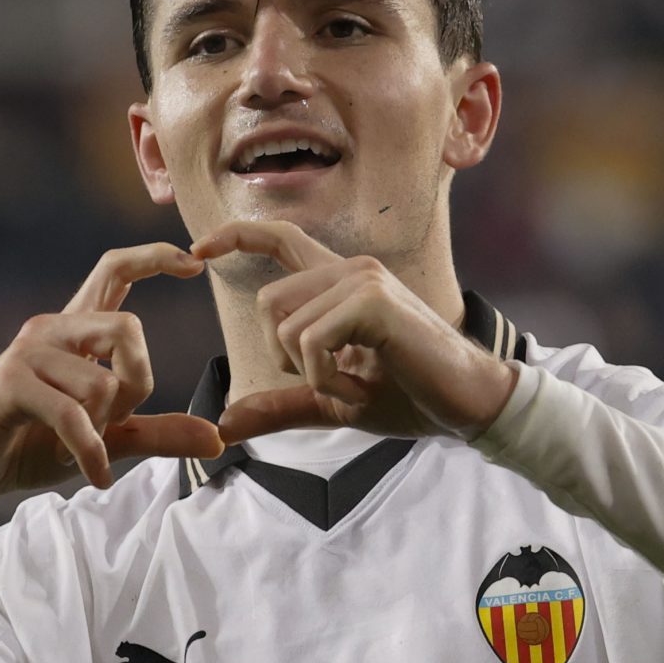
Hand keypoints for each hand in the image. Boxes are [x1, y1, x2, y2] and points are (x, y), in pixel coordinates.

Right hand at [0, 243, 224, 511]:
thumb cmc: (32, 446)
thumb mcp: (105, 440)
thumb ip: (158, 434)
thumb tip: (215, 439)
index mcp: (75, 332)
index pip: (114, 271)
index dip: (154, 258)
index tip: (194, 264)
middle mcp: (51, 330)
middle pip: (128, 328)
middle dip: (137, 383)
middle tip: (114, 420)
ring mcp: (28, 355)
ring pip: (102, 383)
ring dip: (102, 429)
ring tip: (78, 446)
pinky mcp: (10, 386)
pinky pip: (73, 416)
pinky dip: (90, 452)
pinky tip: (94, 475)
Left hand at [189, 221, 517, 444]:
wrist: (467, 405)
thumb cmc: (408, 397)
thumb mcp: (331, 402)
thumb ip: (280, 405)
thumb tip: (224, 425)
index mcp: (339, 283)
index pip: (279, 239)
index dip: (234, 237)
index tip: (196, 250)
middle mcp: (350, 269)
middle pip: (267, 304)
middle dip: (284, 358)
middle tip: (332, 384)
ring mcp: (363, 280)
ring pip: (286, 325)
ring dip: (310, 375)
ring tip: (354, 386)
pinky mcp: (373, 301)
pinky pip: (311, 341)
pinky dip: (326, 380)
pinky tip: (361, 389)